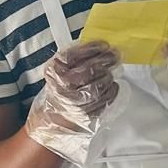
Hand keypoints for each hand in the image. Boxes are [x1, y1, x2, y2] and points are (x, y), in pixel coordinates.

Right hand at [26, 41, 120, 164]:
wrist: (52, 122)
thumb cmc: (57, 93)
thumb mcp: (58, 72)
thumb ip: (74, 60)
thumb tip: (100, 47)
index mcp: (54, 73)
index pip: (74, 56)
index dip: (92, 49)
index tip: (104, 45)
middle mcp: (63, 87)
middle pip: (91, 70)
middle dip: (106, 60)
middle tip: (115, 55)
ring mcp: (76, 103)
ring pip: (101, 85)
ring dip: (109, 76)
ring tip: (111, 72)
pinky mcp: (88, 115)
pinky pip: (106, 99)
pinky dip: (112, 91)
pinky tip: (112, 86)